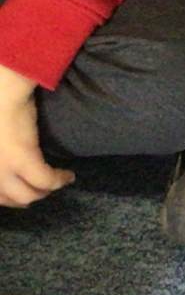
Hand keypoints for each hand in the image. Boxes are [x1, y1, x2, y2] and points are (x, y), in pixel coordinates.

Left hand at [0, 65, 70, 207]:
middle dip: (31, 197)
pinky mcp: (23, 160)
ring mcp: (3, 169)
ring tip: (57, 182)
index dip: (12, 199)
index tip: (26, 190)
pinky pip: (45, 180)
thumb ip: (3, 158)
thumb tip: (13, 163)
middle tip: (43, 188)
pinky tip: (68, 176)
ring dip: (46, 191)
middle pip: (13, 199)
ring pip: (29, 195)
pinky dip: (59, 180)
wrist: (2, 95)